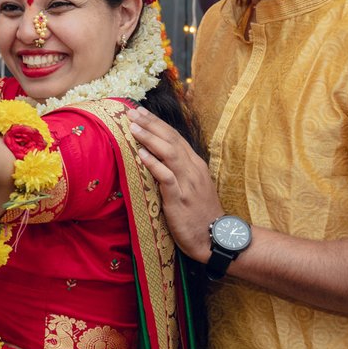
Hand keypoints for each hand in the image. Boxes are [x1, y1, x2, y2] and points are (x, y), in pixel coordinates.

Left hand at [126, 106, 222, 262]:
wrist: (214, 237)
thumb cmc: (200, 214)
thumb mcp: (192, 187)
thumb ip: (178, 171)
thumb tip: (158, 158)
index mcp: (195, 165)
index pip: (175, 138)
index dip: (158, 124)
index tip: (142, 113)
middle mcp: (193, 170)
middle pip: (171, 140)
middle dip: (151, 124)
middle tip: (133, 112)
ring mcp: (187, 184)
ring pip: (169, 154)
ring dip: (150, 138)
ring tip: (133, 127)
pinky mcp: (180, 199)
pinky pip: (167, 178)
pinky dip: (154, 164)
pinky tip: (141, 155)